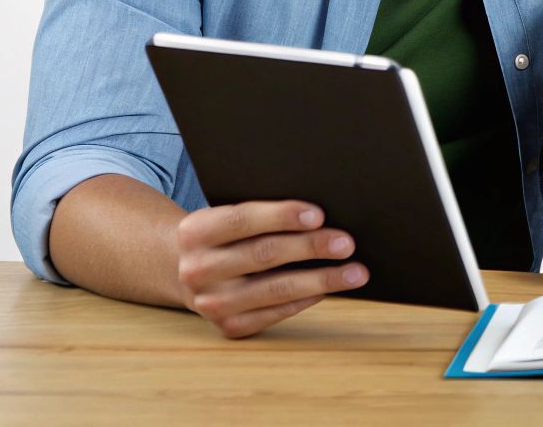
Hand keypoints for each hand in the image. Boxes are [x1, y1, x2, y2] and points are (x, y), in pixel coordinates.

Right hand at [174, 200, 368, 337]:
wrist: (187, 272)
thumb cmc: (226, 236)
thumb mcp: (227, 218)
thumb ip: (261, 215)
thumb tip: (321, 216)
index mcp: (195, 231)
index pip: (242, 220)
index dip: (282, 216)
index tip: (319, 215)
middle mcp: (197, 269)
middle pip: (264, 254)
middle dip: (311, 247)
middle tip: (347, 243)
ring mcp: (211, 303)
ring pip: (276, 289)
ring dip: (321, 279)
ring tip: (356, 272)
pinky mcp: (229, 326)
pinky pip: (276, 312)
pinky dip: (306, 299)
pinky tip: (329, 288)